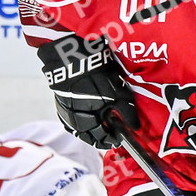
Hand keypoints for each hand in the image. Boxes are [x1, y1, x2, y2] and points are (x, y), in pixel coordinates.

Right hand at [35, 33, 138, 148]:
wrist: (74, 56)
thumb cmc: (97, 77)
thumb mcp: (118, 95)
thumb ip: (126, 113)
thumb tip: (135, 128)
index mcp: (88, 121)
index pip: (100, 139)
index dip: (111, 139)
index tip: (119, 137)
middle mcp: (74, 120)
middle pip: (87, 135)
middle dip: (99, 135)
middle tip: (110, 132)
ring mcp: (64, 110)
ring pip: (77, 127)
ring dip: (88, 128)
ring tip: (99, 123)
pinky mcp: (60, 100)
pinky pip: (69, 116)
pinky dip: (79, 118)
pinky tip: (86, 113)